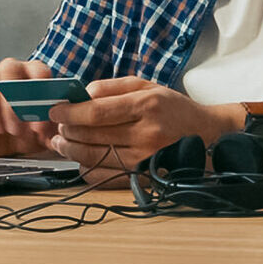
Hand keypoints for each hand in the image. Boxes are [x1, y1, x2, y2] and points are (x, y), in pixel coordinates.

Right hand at [0, 58, 61, 157]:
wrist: (10, 151)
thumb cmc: (31, 136)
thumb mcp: (49, 134)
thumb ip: (58, 125)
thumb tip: (67, 125)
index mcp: (34, 75)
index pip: (38, 70)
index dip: (40, 96)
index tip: (40, 125)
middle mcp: (9, 73)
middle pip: (9, 68)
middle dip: (13, 101)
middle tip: (17, 129)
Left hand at [46, 77, 240, 169]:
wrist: (207, 135)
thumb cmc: (174, 108)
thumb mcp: (147, 86)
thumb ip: (113, 87)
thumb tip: (82, 94)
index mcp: (146, 106)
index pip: (97, 112)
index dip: (70, 112)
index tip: (55, 110)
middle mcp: (146, 134)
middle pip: (92, 136)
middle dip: (67, 132)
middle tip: (57, 127)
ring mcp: (145, 159)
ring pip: (95, 158)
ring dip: (72, 151)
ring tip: (62, 143)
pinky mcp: (144, 177)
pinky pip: (106, 177)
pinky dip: (87, 170)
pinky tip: (81, 161)